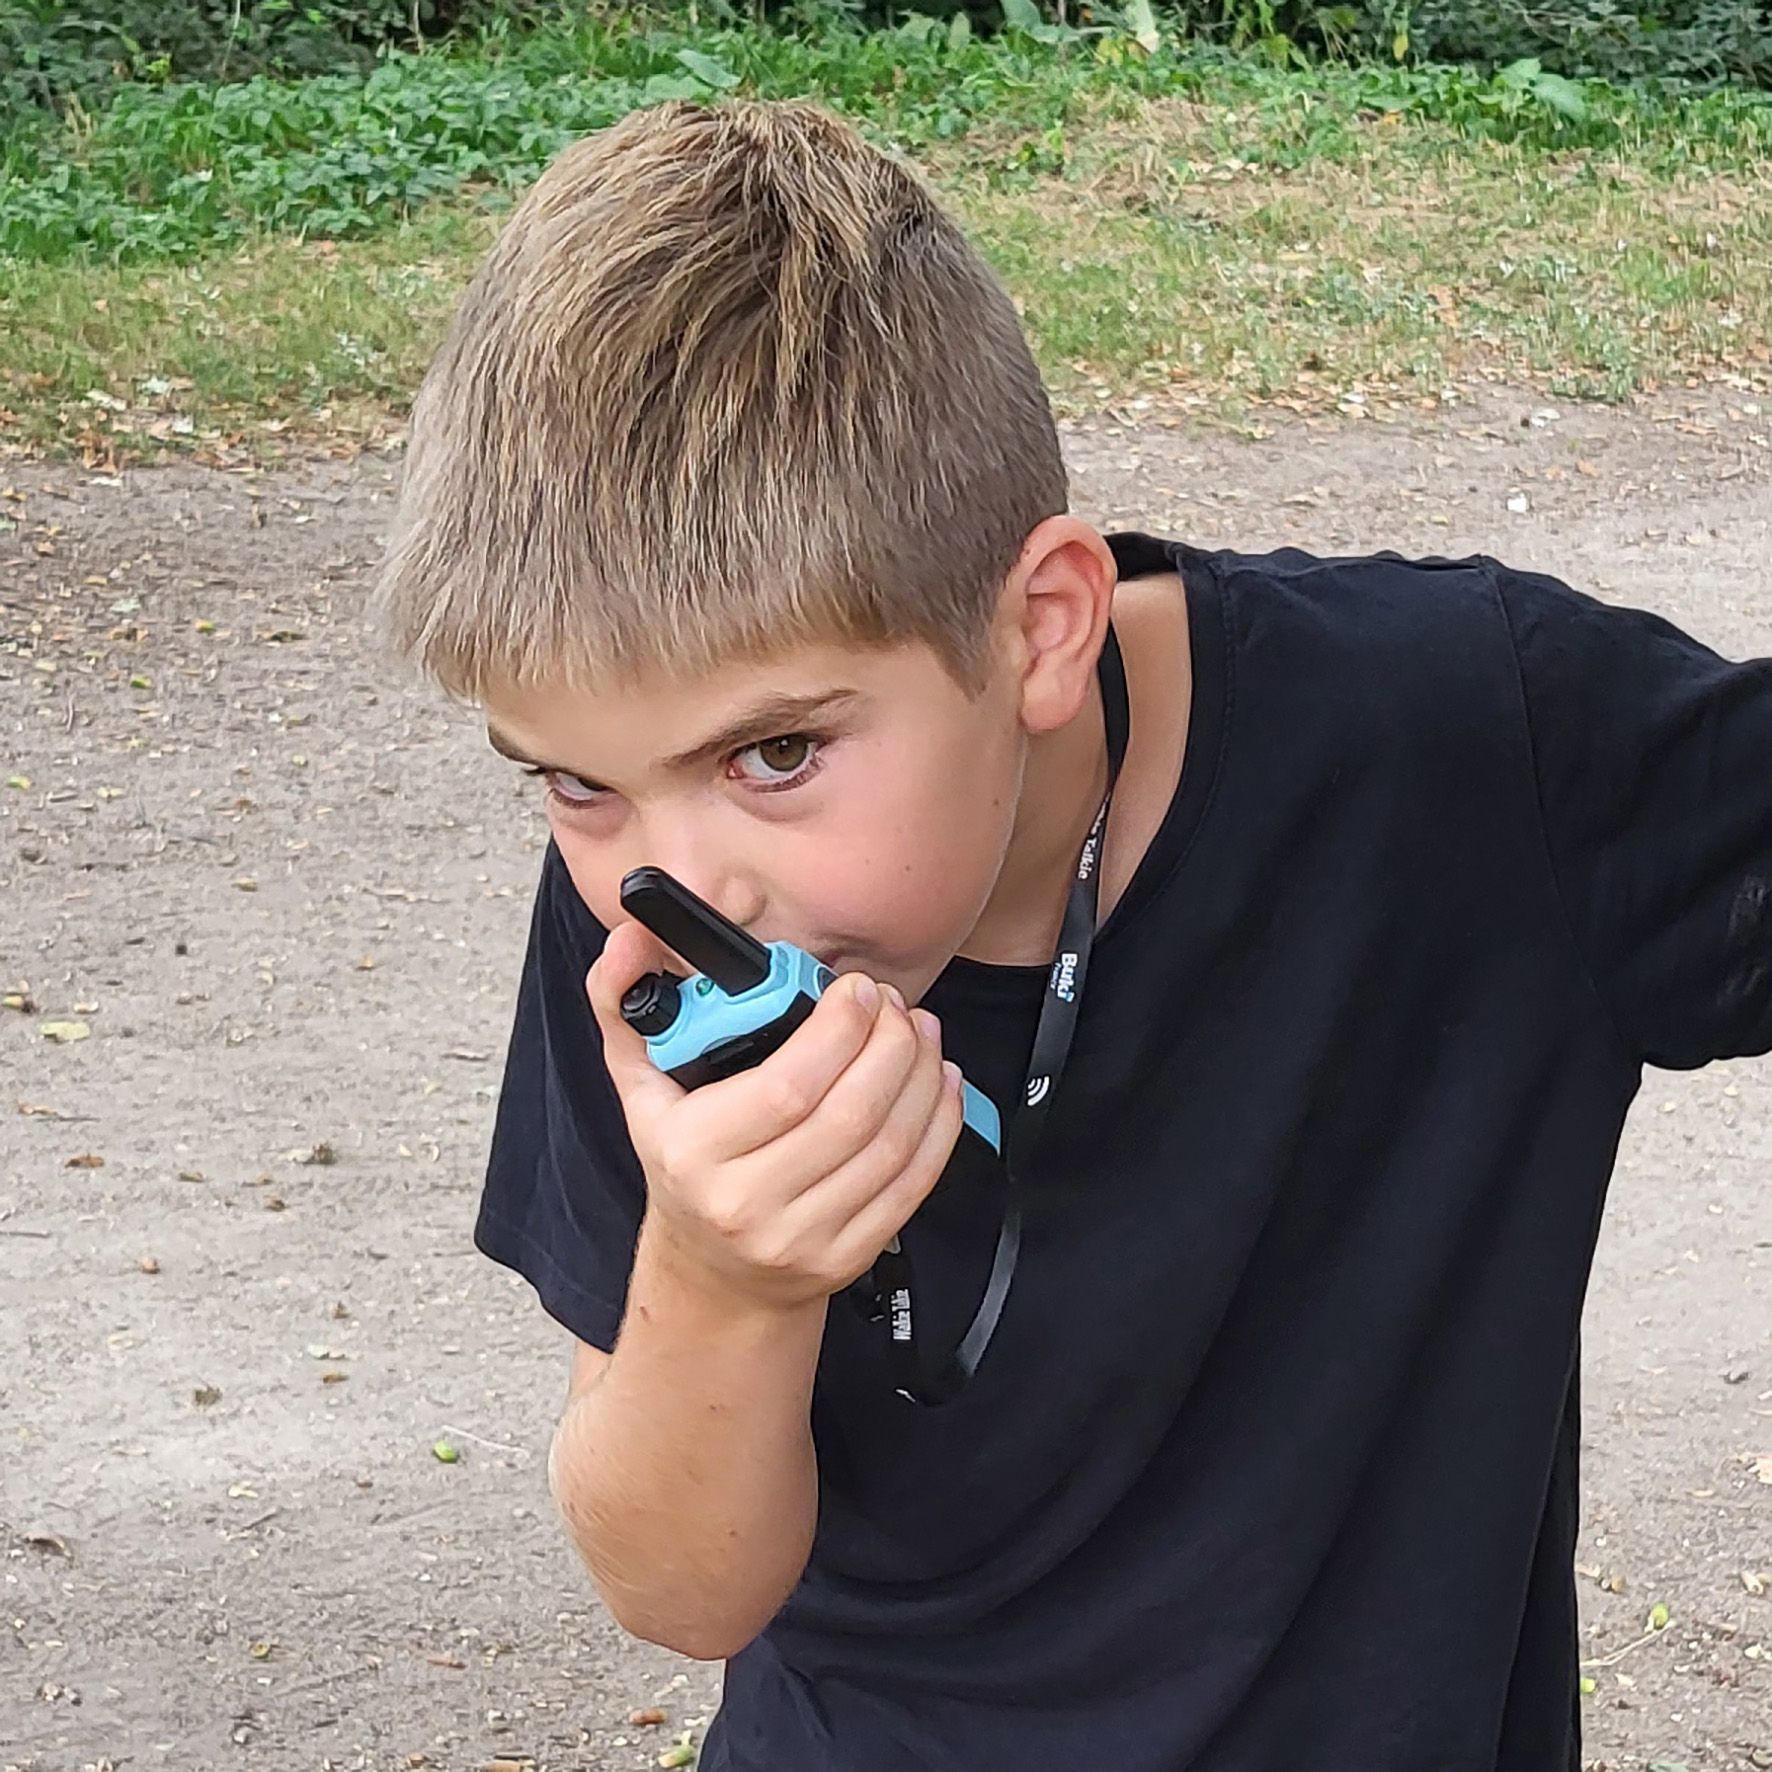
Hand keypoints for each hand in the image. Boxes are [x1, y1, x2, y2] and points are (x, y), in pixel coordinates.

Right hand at [587, 921, 964, 1312]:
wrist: (710, 1272)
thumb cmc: (680, 1161)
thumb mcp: (637, 1083)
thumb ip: (621, 1000)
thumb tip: (628, 938)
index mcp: (693, 1151)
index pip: (787, 1087)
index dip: (839, 1030)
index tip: (856, 990)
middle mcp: (746, 1202)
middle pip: (849, 1113)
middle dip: (890, 1044)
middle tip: (894, 1005)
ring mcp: (802, 1237)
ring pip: (890, 1146)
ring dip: (921, 1076)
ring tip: (920, 1032)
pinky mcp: (849, 1256)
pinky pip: (912, 1185)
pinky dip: (938, 1125)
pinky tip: (940, 1082)